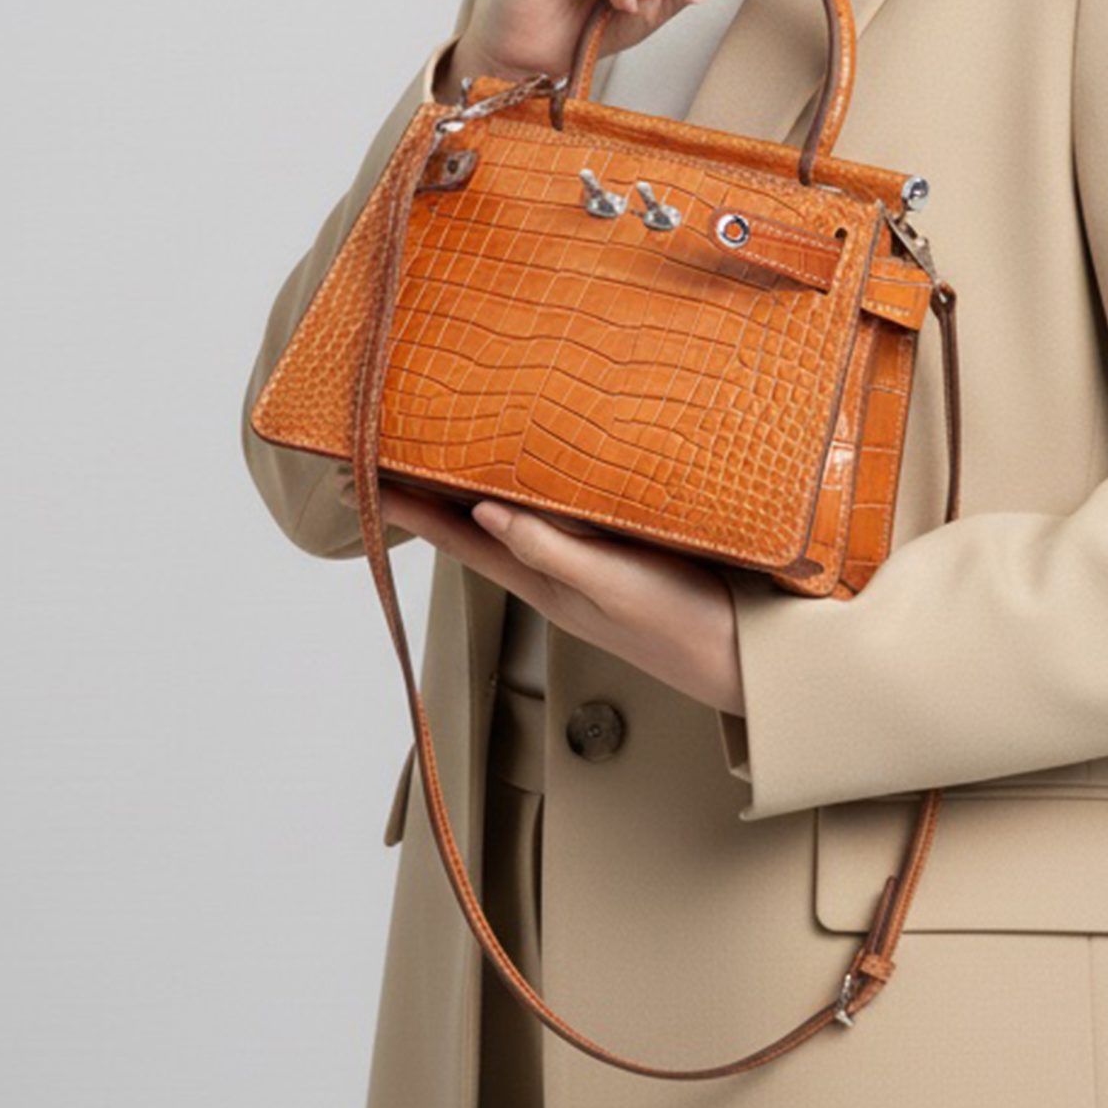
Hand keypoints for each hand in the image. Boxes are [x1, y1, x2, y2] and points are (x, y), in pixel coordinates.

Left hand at [377, 482, 746, 715]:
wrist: (749, 658)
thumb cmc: (682, 626)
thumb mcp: (612, 586)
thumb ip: (552, 551)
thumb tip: (483, 513)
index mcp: (545, 582)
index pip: (460, 538)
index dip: (411, 510)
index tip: (358, 479)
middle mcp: (558, 571)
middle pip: (477, 524)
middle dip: (432, 490)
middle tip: (389, 449)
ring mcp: (590, 564)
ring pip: (517, 516)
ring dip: (478, 485)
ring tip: (448, 448)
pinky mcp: (624, 551)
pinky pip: (562, 513)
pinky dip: (538, 487)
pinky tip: (545, 467)